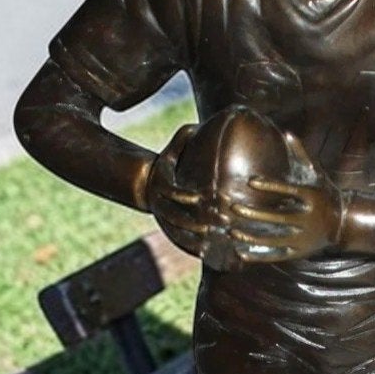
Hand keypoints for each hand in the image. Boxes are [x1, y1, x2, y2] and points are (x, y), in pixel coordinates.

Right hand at [144, 124, 211, 256]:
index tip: (210, 198)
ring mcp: (164, 219)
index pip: (175, 191)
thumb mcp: (177, 144)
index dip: (190, 196)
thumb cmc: (172, 160)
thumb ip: (187, 135)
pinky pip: (184, 244)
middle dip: (200, 222)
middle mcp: (160, 203)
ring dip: (200, 239)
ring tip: (222, 241)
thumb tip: (208, 122)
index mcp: (162, 181)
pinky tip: (213, 251)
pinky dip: (198, 249)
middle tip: (225, 221)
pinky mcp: (170, 231)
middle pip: (178, 217)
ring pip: (180, 234)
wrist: (149, 184)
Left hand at [227, 131, 343, 263]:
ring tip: (232, 231)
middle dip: (255, 214)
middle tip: (233, 208)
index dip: (270, 186)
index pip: (289, 191)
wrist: (344, 223)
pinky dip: (259, 255)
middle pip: (278, 218)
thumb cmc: (325, 193)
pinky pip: (277, 255)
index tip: (250, 181)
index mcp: (312, 197)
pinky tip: (241, 252)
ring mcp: (304, 238)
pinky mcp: (299, 252)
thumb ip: (301, 155)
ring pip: (275, 239)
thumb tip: (288, 133)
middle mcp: (309, 219)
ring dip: (252, 236)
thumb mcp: (317, 174)